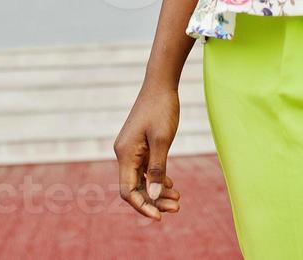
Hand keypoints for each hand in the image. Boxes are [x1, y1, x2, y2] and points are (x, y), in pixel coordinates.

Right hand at [114, 82, 182, 221]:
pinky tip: (171, 185)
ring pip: (141, 180)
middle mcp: (124, 154)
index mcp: (125, 154)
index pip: (128, 191)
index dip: (142, 206)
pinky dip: (157, 178)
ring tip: (178, 199)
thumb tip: (155, 197)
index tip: (159, 217)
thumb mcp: (162, 140)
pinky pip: (145, 169)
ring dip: (158, 192)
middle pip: (135, 188)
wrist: (161, 84)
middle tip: (177, 207)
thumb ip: (158, 169)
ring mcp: (131, 150)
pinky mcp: (139, 145)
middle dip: (154, 201)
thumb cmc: (161, 109)